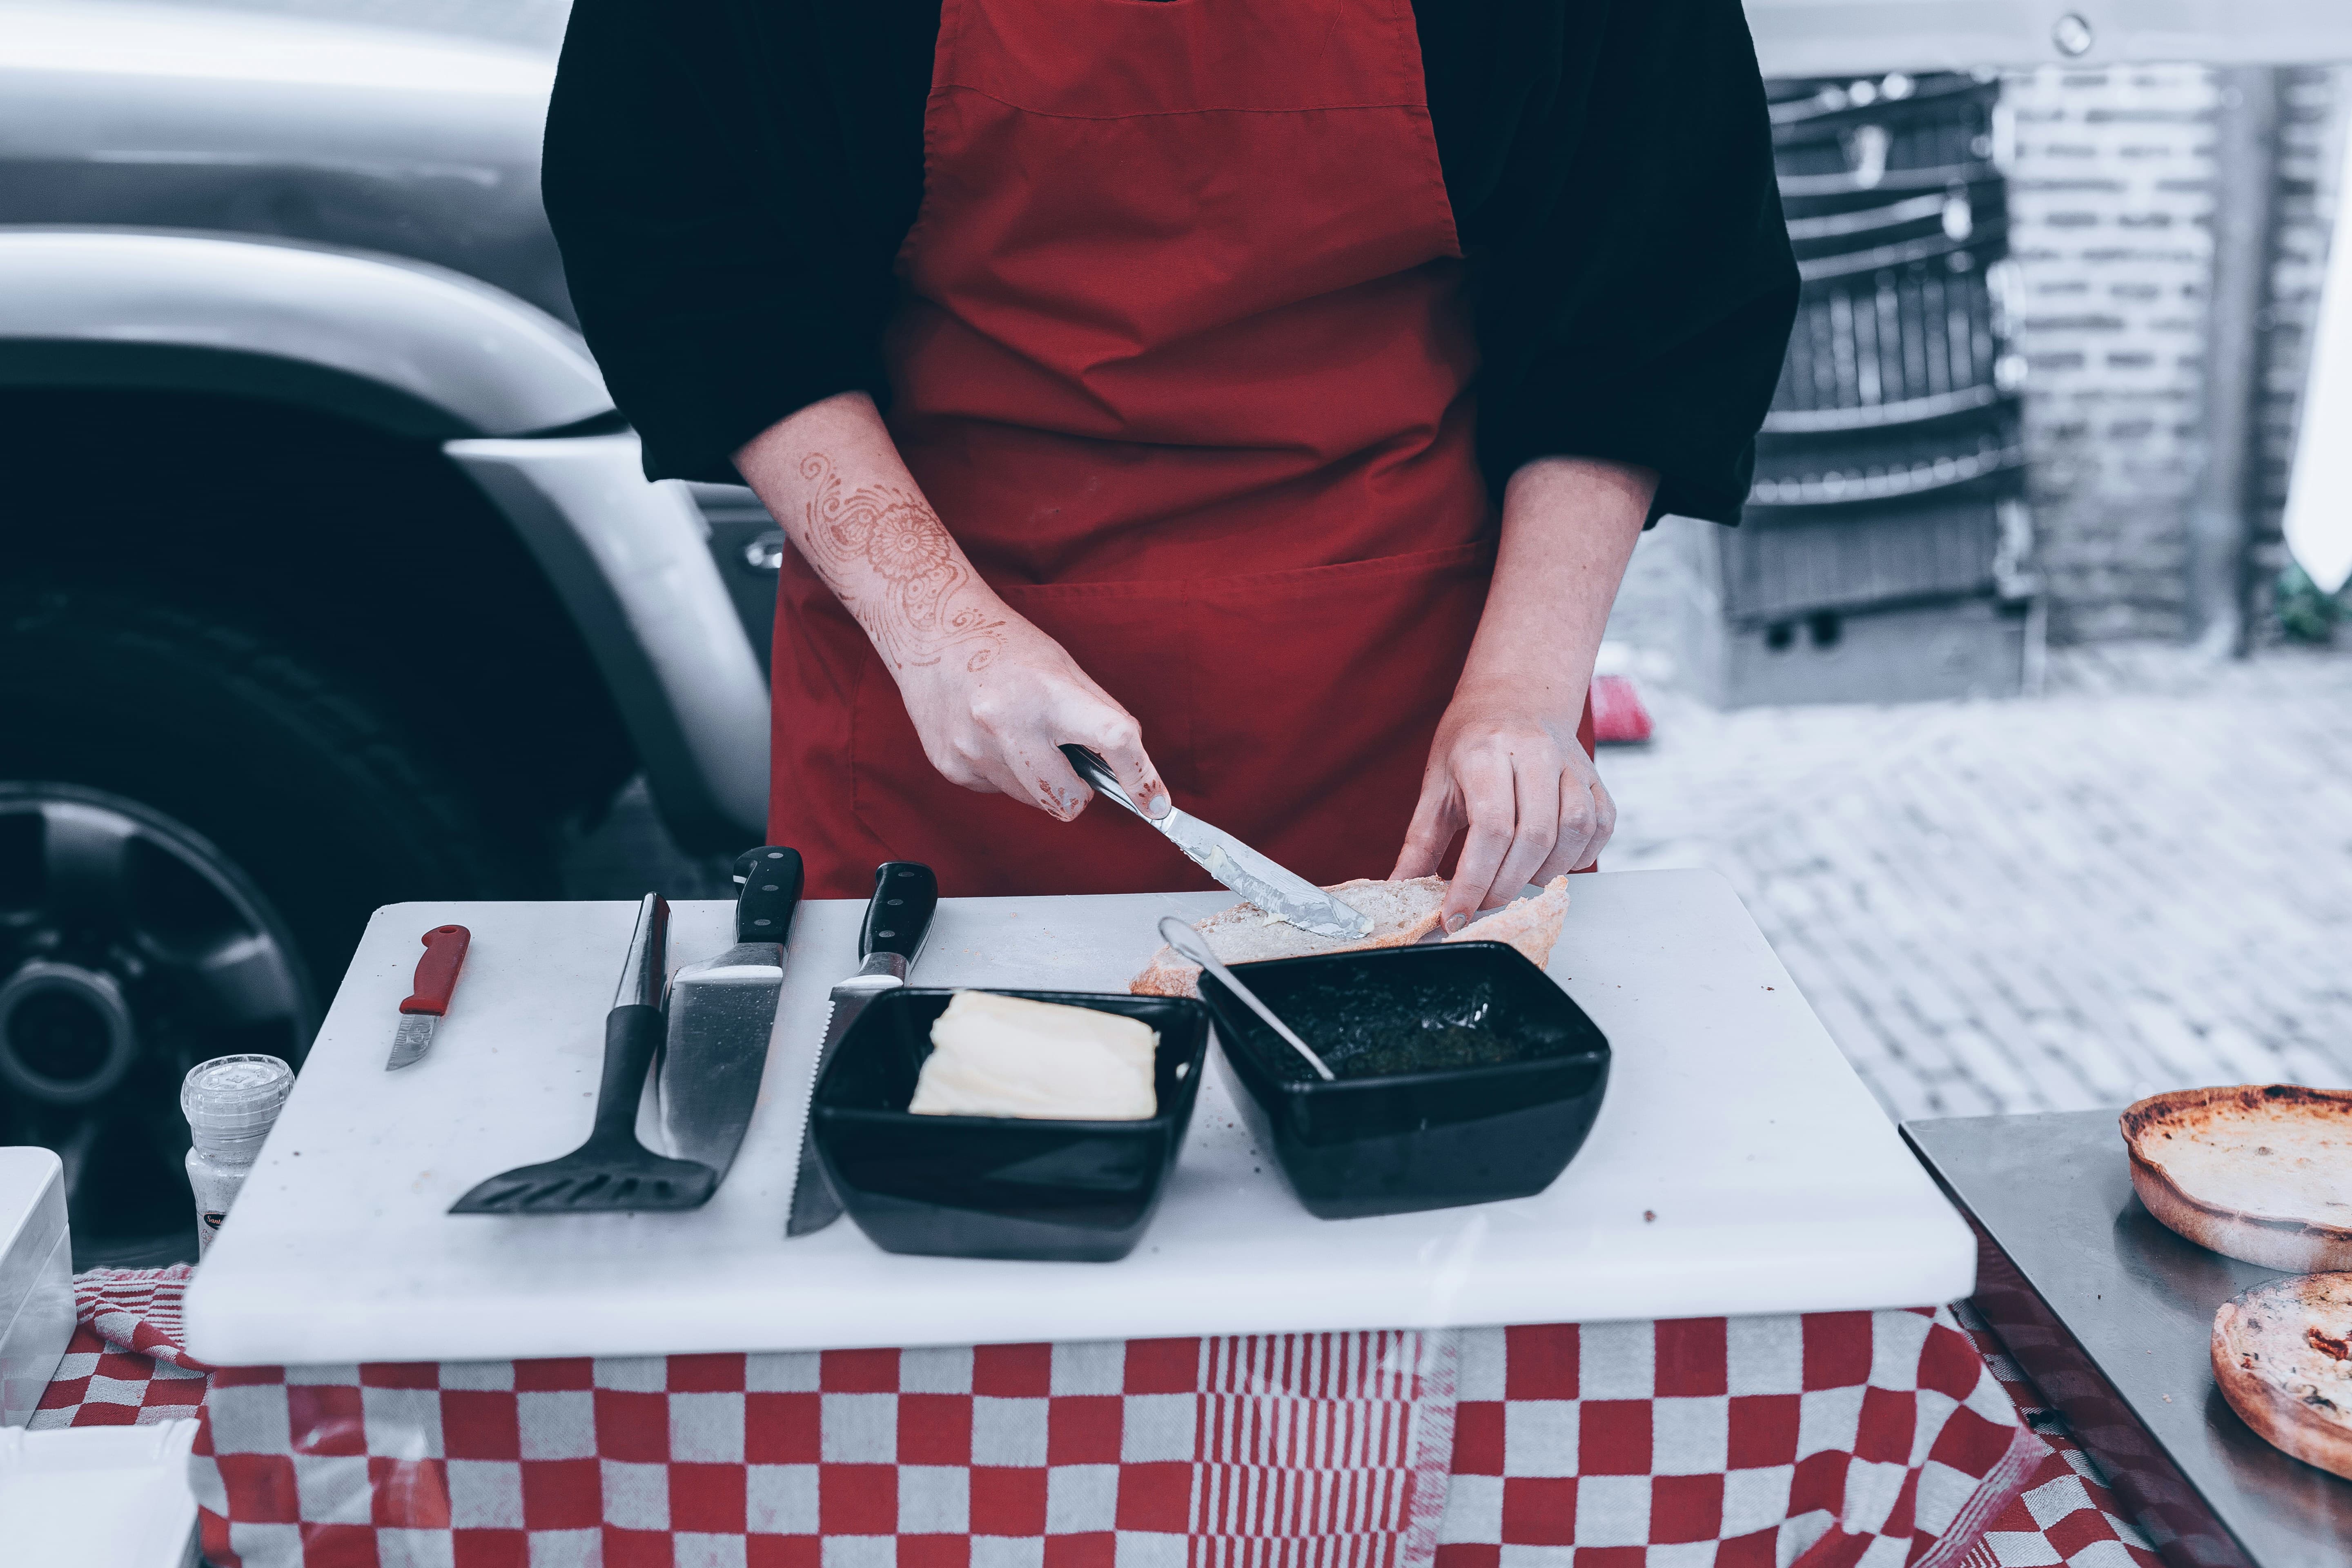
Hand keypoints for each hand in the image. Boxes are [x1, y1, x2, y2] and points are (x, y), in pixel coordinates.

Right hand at [894, 610, 1168, 821]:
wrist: (930, 630)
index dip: (1140, 777)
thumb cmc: (1005, 647)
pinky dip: (1005, 772)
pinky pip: (999, 790)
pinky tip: (990, 736)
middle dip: (1077, 792)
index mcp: (1048, 692)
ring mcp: (974, 751)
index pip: (1111, 739)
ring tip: (1017, 732)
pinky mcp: (951, 767)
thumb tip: (1129, 771)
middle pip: (1066, 801)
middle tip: (1070, 761)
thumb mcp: (1063, 669)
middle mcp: (1008, 723)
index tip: (1156, 804)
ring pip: (1033, 801)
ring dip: (1037, 779)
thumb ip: (1097, 718)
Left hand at [1390, 677, 1613, 926]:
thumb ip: (1420, 842)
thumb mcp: (1436, 785)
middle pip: (1533, 838)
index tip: (1456, 914)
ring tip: (1514, 879)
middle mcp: (1535, 753)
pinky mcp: (1595, 777)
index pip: (1490, 829)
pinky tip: (1549, 861)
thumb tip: (1398, 890)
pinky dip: (1578, 856)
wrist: (1515, 696)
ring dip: (1543, 872)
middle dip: (1505, 886)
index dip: (1473, 882)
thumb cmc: (1471, 741)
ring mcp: (1571, 763)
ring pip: (1572, 833)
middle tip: (1482, 903)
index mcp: (1487, 751)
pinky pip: (1599, 827)